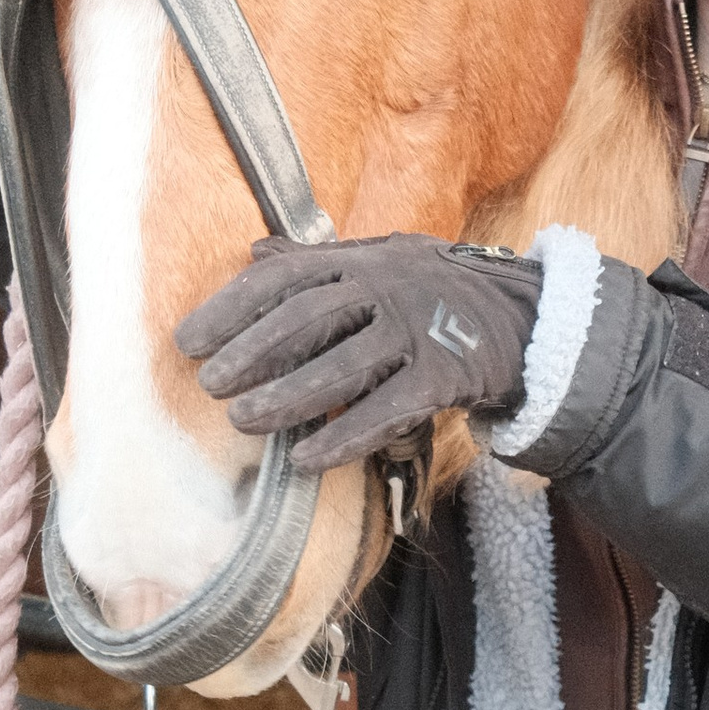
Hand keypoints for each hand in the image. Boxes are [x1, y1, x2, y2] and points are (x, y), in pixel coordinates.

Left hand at [179, 235, 541, 475]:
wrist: (521, 317)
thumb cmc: (434, 292)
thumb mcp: (379, 260)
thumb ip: (317, 261)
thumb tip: (253, 251)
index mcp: (362, 259)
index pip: (283, 279)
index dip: (230, 308)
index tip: (187, 341)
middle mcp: (387, 286)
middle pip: (307, 319)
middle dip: (251, 352)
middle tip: (209, 385)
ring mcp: (418, 330)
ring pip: (343, 366)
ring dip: (287, 396)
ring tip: (242, 420)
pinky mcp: (446, 375)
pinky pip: (387, 410)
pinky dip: (344, 435)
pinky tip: (304, 458)